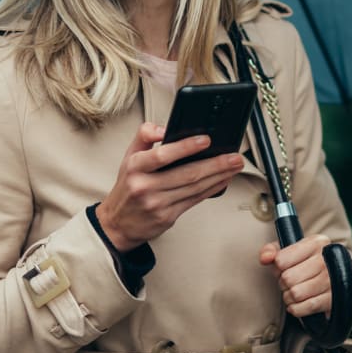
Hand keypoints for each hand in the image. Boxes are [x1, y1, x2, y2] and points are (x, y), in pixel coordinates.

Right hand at [96, 122, 243, 251]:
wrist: (117, 224)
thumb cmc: (128, 185)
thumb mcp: (129, 156)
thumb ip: (145, 135)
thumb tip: (165, 128)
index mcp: (135, 167)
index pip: (162, 155)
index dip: (186, 147)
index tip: (206, 139)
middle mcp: (145, 186)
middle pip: (186, 174)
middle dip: (215, 164)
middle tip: (234, 156)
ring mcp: (157, 204)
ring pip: (194, 188)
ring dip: (219, 176)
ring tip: (234, 165)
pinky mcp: (167, 217)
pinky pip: (194, 200)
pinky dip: (212, 189)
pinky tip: (223, 180)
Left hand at [259, 234, 331, 318]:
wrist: (335, 276)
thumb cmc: (307, 262)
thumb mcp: (291, 249)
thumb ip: (272, 250)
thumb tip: (265, 258)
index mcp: (316, 242)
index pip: (281, 260)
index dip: (277, 267)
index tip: (283, 268)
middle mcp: (326, 260)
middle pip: (287, 278)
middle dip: (283, 283)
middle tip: (289, 281)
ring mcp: (332, 280)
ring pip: (295, 294)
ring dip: (289, 296)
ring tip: (294, 291)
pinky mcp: (333, 299)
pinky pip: (306, 308)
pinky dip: (297, 308)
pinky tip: (299, 302)